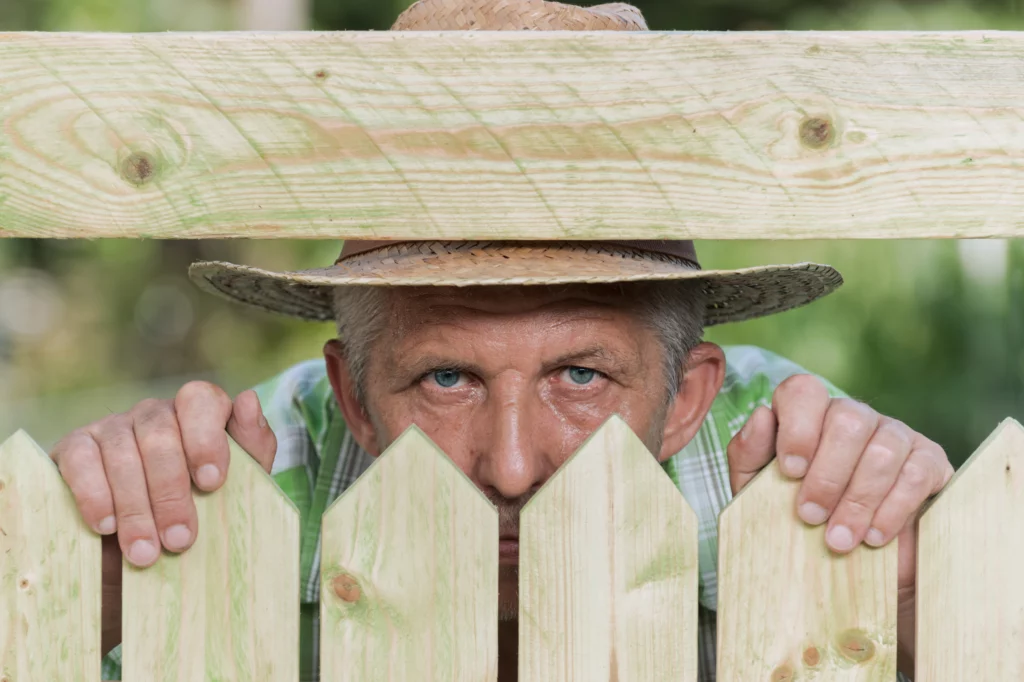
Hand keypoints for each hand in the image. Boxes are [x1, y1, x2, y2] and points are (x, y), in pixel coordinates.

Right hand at [49, 382, 276, 653]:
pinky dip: (93, 494)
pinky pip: (79, 460)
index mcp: (196, 414)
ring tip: (145, 552)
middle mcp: (153, 413)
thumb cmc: (202, 510)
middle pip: (159, 433)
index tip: (212, 483)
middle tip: (180, 539)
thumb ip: (253, 446)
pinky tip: (105, 526)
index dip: (206, 438)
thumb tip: (248, 399)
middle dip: (171, 491)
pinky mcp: (75, 447)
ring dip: (134, 507)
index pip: (200, 399)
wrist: (146, 550)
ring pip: (121, 451)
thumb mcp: (238, 485)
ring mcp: (112, 426)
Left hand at [726, 374, 952, 589]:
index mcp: (810, 414)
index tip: (790, 472)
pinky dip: (891, 510)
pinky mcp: (930, 461)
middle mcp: (854, 415)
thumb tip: (761, 416)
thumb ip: (749, 454)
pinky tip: (874, 538)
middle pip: (848, 420)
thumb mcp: (758, 492)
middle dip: (827, 474)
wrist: (850, 567)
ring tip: (839, 540)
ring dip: (857, 500)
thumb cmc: (796, 520)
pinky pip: (916, 475)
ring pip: (883, 449)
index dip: (797, 427)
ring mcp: (896, 433)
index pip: (804, 390)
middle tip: (810, 516)